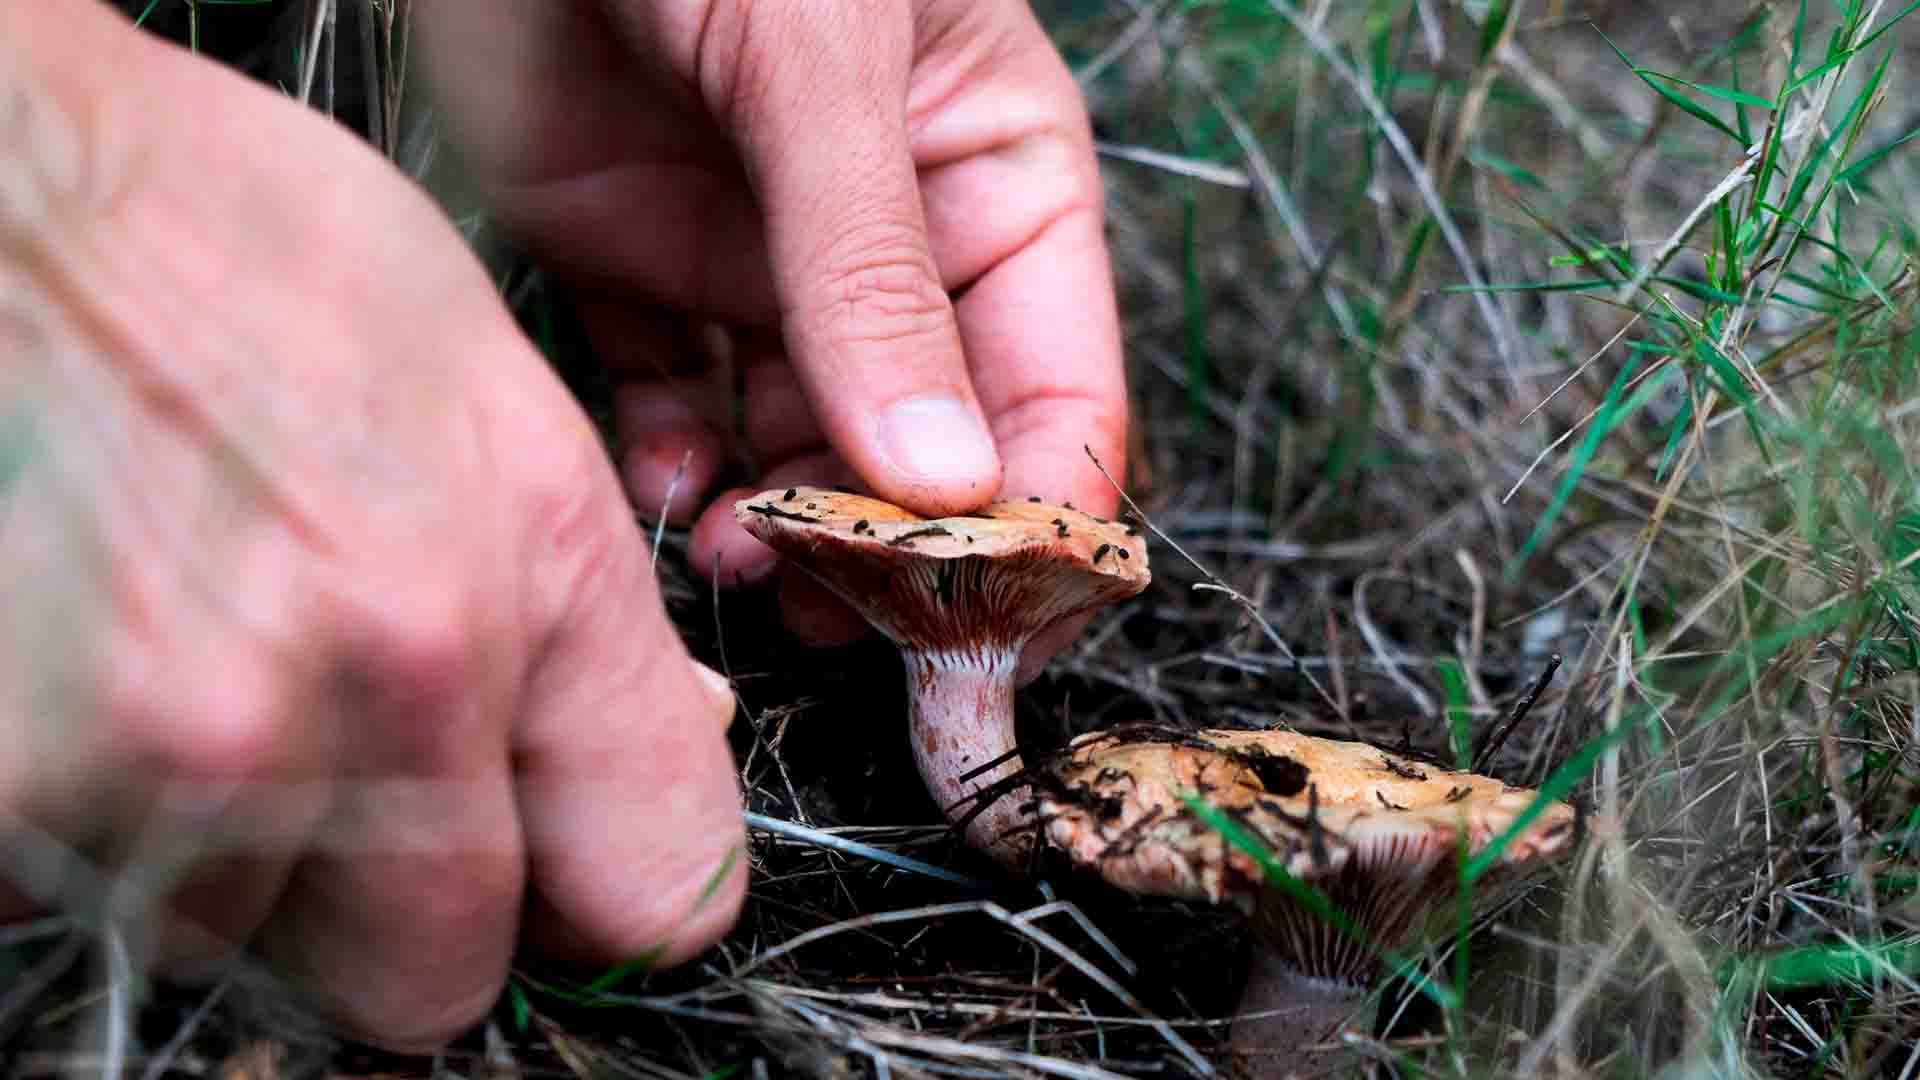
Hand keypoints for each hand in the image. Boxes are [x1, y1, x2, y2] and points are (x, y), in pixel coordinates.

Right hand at [0, 4, 743, 1049]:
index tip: (571, 877)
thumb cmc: (225, 248)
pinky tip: (91, 678)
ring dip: (224, 853)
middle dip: (397, 909)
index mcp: (520, 577)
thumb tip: (666, 744)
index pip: (653, 891)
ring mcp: (170, 747)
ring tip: (187, 665)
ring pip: (240, 944)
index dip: (608, 897)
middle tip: (340, 764)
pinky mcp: (8, 788)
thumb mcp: (489, 383)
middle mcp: (366, 680)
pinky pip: (76, 900)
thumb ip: (587, 608)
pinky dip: (84, 826)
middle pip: (431, 981)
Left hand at [413, 0, 1129, 649]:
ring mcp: (767, 259)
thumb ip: (875, 273)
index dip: (1039, 518)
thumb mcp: (824, 66)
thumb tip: (947, 481)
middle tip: (845, 620)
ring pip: (805, 446)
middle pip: (933, 444)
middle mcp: (898, 238)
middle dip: (897, 545)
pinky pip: (677, 405)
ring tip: (746, 568)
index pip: (1060, 389)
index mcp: (999, 176)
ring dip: (786, 528)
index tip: (989, 626)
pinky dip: (674, 470)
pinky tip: (664, 491)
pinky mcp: (642, 264)